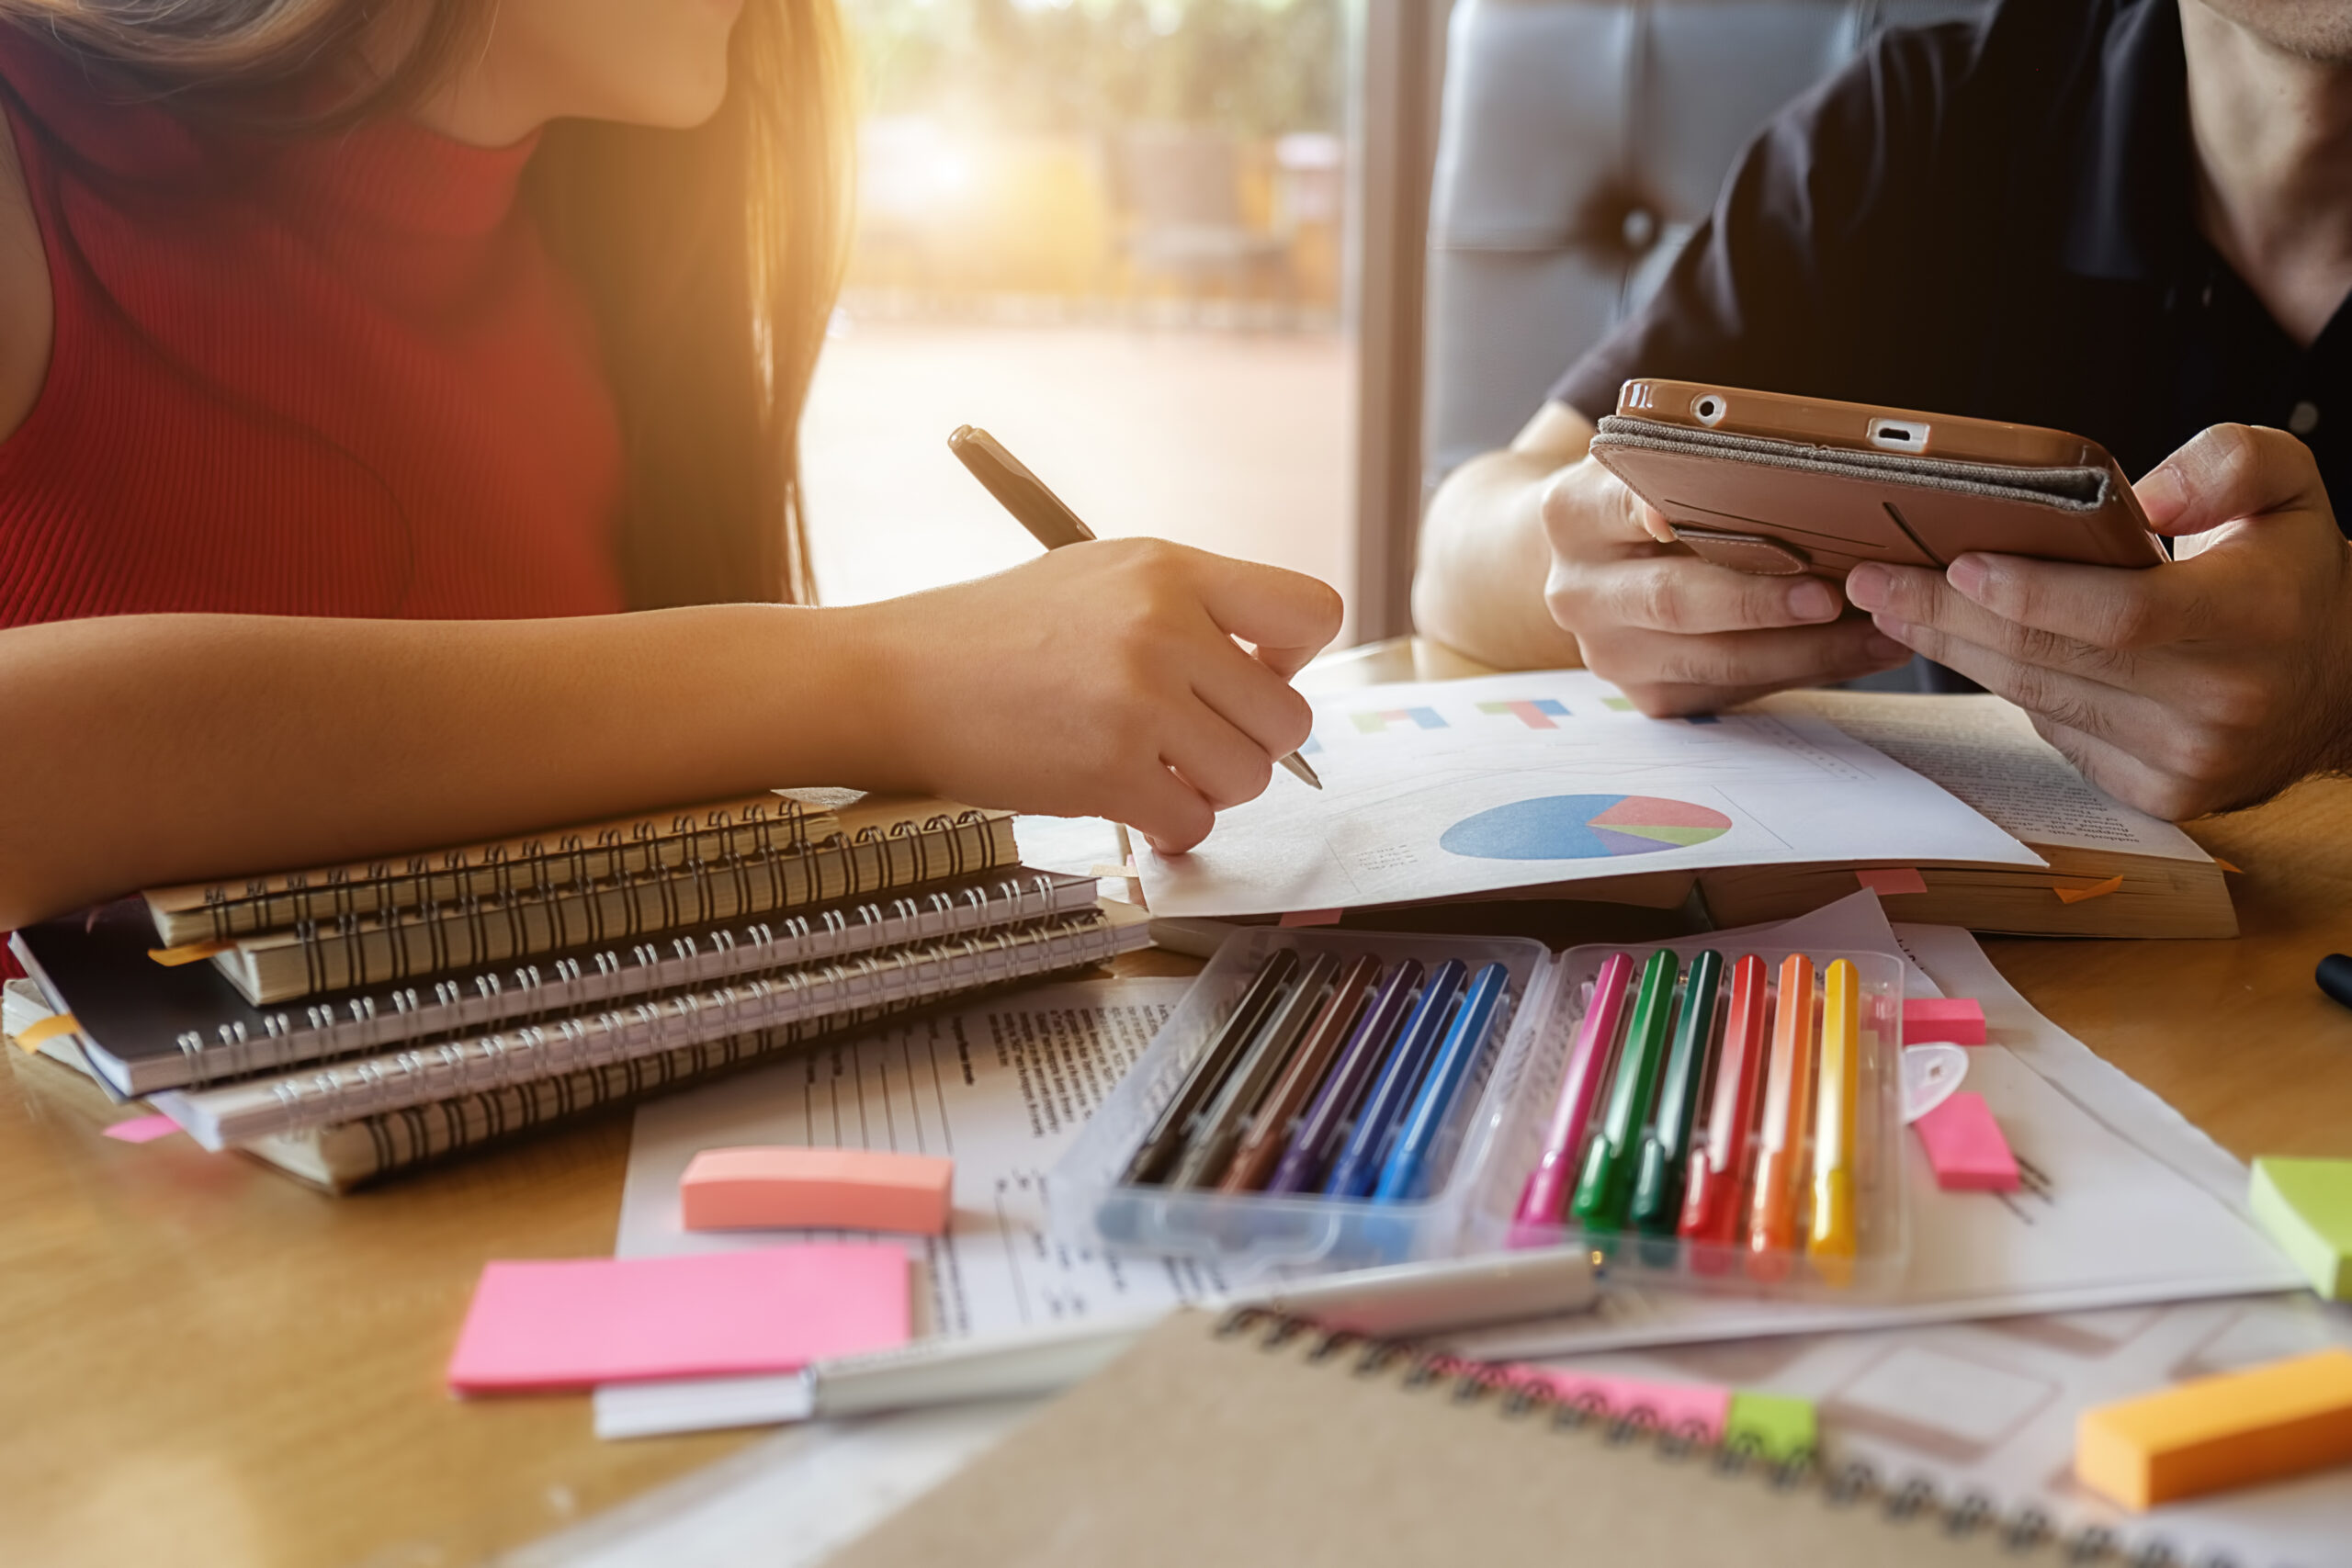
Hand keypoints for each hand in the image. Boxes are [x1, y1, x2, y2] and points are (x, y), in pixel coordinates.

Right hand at [856, 538, 1342, 852]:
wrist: (901, 678)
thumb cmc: (999, 634)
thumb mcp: (1104, 578)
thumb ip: (1192, 608)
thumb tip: (1275, 667)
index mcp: (1171, 569)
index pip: (1312, 611)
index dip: (1294, 658)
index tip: (1250, 672)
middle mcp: (1164, 628)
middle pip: (1289, 718)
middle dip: (1250, 744)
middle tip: (1194, 740)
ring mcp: (1138, 700)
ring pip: (1250, 778)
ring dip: (1211, 789)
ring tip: (1156, 768)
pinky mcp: (1108, 770)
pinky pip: (1194, 823)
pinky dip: (1170, 827)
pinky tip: (1133, 802)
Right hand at [1538, 455, 1910, 712]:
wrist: (1600, 567)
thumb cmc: (1650, 500)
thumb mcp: (1647, 464)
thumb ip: (1685, 460)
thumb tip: (1787, 463)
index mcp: (1572, 517)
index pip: (1618, 508)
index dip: (1650, 511)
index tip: (1680, 517)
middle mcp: (1578, 592)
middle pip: (1673, 601)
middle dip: (1758, 601)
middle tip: (1831, 594)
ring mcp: (1610, 653)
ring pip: (1715, 661)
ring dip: (1807, 650)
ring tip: (1881, 629)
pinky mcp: (1650, 694)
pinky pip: (1736, 690)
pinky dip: (1806, 671)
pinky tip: (1862, 650)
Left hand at [1845, 423, 2351, 818]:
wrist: (2338, 683)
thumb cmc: (2290, 578)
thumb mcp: (2288, 488)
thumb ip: (2227, 463)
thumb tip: (2144, 496)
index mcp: (2250, 619)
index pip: (2121, 614)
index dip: (2029, 592)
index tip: (1956, 562)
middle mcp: (2218, 700)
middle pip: (2051, 658)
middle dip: (1946, 615)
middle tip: (1873, 579)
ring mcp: (2186, 758)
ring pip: (2036, 698)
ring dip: (1952, 651)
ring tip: (1892, 607)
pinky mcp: (2158, 793)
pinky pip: (2054, 732)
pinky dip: (2005, 688)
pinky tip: (1962, 650)